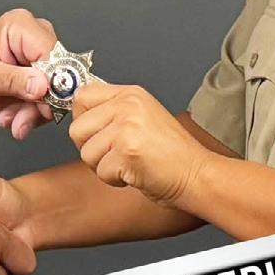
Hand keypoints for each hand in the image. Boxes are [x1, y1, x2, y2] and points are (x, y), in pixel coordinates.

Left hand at [0, 8, 56, 139]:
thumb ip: (12, 80)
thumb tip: (42, 85)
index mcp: (21, 26)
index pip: (52, 52)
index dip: (52, 81)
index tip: (43, 104)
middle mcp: (35, 37)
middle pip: (57, 74)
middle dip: (38, 103)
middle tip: (19, 120)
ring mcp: (40, 56)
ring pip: (55, 91)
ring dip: (33, 112)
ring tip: (10, 119)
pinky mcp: (42, 75)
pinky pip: (48, 100)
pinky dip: (31, 114)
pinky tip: (13, 116)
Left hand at [68, 84, 210, 207]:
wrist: (197, 174)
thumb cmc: (171, 153)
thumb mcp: (143, 117)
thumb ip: (114, 112)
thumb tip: (81, 116)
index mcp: (130, 94)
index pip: (82, 96)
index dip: (82, 120)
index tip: (91, 134)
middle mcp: (127, 105)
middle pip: (77, 129)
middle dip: (91, 149)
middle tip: (115, 154)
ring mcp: (127, 127)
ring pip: (86, 153)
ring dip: (103, 167)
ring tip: (128, 163)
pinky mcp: (128, 152)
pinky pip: (101, 172)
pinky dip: (115, 180)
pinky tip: (135, 173)